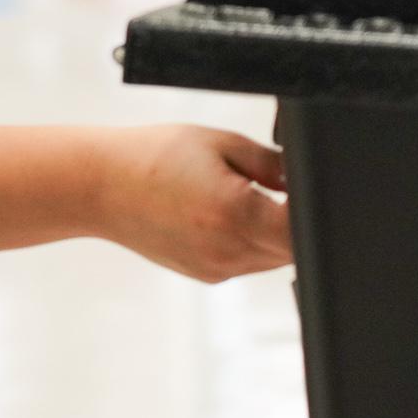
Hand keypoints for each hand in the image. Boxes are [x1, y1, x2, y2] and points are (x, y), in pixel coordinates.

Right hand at [94, 125, 291, 282]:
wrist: (101, 186)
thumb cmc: (154, 155)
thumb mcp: (220, 142)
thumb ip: (271, 164)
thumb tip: (303, 179)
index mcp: (236, 214)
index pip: (305, 231)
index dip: (315, 211)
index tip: (310, 189)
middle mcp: (229, 251)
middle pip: (294, 249)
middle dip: (295, 219)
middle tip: (277, 184)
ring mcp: (217, 269)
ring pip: (273, 258)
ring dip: (273, 232)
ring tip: (242, 195)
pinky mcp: (206, 275)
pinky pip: (247, 262)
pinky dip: (250, 241)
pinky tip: (223, 212)